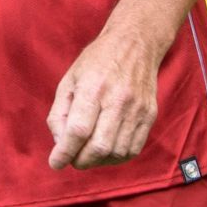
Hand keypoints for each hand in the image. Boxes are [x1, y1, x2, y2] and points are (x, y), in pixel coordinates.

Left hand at [47, 29, 160, 169]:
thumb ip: (59, 113)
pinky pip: (134, 149)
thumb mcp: (69, 80)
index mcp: (93, 88)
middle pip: (99, 146)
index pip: (78, 130)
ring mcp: (137, 109)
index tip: (56, 162)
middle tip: (73, 158)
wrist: (135, 44)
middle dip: (81, 160)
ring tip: (89, 153)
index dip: (65, 152)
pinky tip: (107, 151)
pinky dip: (117, 157)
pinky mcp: (149, 115)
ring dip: (99, 161)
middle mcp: (118, 100)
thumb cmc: (97, 61)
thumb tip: (60, 144)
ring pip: (117, 152)